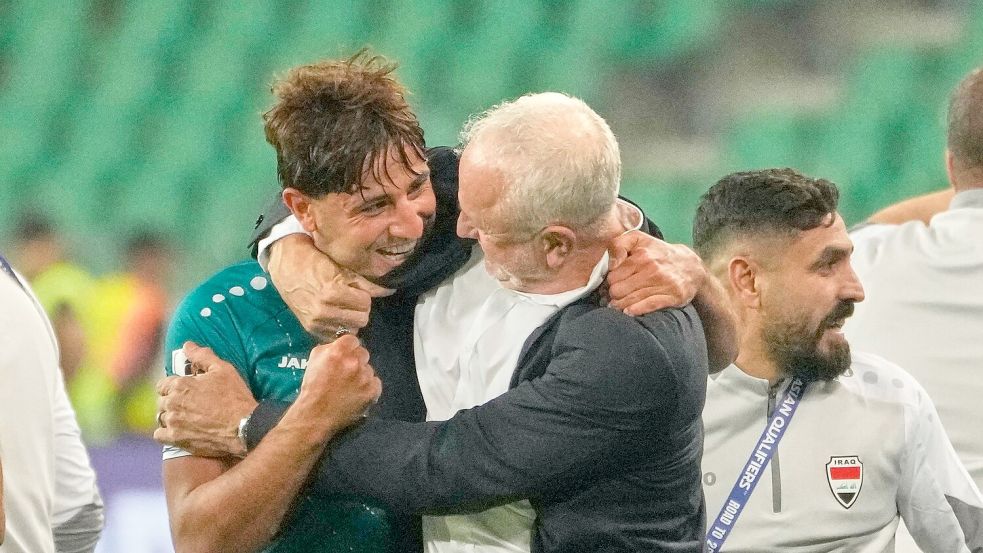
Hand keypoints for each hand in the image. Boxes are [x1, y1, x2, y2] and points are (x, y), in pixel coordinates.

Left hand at [154, 342, 257, 457]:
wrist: (244, 427)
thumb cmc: (234, 397)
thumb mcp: (223, 370)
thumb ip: (202, 356)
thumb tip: (187, 345)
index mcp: (180, 384)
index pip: (163, 384)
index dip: (172, 386)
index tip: (183, 390)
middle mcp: (171, 403)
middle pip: (161, 401)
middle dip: (171, 401)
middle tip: (186, 405)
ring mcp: (172, 422)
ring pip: (160, 418)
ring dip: (169, 417)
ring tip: (184, 418)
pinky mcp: (176, 439)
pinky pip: (159, 435)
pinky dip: (166, 433)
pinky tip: (178, 431)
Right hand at [268, 234, 393, 341]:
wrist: (285, 266)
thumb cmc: (314, 261)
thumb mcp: (340, 267)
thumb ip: (363, 282)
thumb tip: (387, 290)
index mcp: (332, 292)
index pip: (365, 303)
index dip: (364, 296)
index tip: (358, 290)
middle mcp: (324, 310)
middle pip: (361, 319)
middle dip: (361, 309)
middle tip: (353, 300)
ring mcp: (316, 322)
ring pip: (351, 330)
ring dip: (351, 320)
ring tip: (344, 307)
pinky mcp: (311, 329)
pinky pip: (336, 335)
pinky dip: (339, 327)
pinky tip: (335, 315)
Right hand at [295, 335, 381, 432]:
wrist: (316, 414)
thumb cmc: (312, 386)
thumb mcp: (314, 359)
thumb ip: (329, 348)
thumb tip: (340, 344)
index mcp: (339, 351)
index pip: (352, 340)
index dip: (348, 347)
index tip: (344, 355)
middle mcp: (355, 361)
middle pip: (363, 353)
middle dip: (356, 360)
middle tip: (347, 371)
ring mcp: (365, 377)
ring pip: (369, 369)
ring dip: (362, 375)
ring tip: (351, 386)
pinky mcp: (372, 391)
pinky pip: (375, 383)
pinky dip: (369, 387)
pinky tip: (358, 393)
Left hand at [606, 231, 705, 315]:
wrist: (691, 267)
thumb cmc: (659, 254)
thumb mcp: (639, 239)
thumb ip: (618, 244)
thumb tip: (610, 264)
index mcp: (641, 255)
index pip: (612, 276)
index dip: (610, 281)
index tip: (612, 283)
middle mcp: (652, 269)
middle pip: (618, 290)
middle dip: (614, 294)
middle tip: (615, 295)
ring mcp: (663, 283)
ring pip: (630, 300)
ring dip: (620, 305)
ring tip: (617, 305)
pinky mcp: (672, 296)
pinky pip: (648, 305)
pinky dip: (636, 310)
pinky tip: (629, 312)